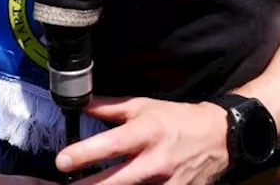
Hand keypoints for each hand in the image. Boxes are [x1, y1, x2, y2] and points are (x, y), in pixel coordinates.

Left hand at [57, 97, 229, 184]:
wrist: (217, 138)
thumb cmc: (175, 119)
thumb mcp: (143, 106)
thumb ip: (109, 107)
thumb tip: (79, 103)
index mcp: (146, 132)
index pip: (111, 144)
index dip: (85, 154)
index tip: (62, 160)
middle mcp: (155, 161)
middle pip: (117, 180)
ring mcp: (166, 183)